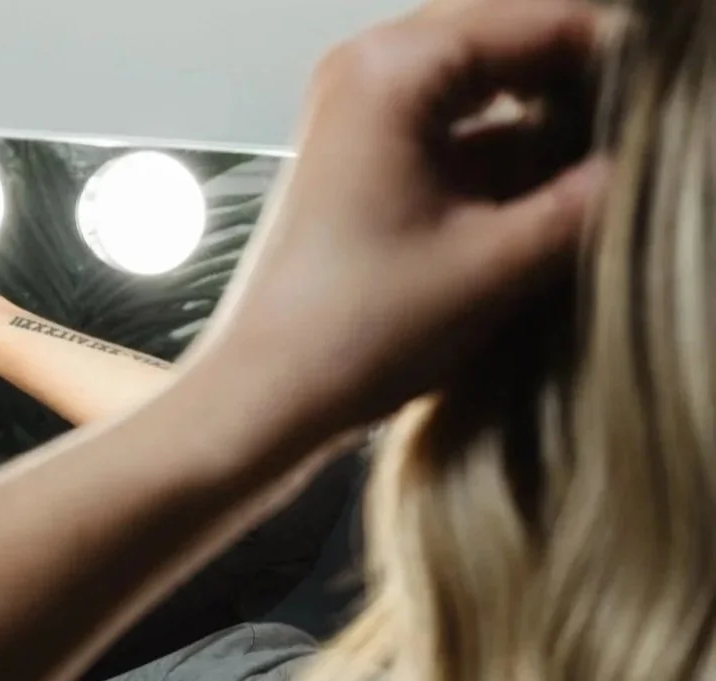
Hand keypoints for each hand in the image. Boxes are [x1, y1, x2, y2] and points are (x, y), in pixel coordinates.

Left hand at [189, 0, 614, 448]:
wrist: (262, 403)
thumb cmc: (350, 337)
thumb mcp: (494, 267)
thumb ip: (581, 205)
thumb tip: (636, 170)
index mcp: (395, 67)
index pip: (538, 21)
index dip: (610, 62)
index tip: (656, 116)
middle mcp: (369, 72)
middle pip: (510, 49)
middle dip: (575, 95)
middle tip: (627, 154)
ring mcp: (359, 119)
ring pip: (486, 96)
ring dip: (544, 133)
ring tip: (594, 187)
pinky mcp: (361, 168)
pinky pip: (453, 139)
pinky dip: (503, 166)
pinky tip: (550, 209)